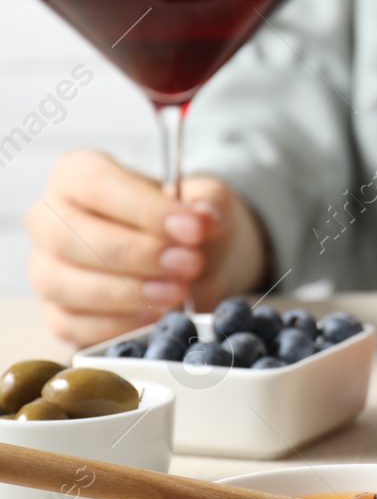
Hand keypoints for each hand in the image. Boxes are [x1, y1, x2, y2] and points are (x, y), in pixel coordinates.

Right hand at [26, 150, 266, 345]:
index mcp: (78, 173)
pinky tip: (153, 317)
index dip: (145, 210)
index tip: (193, 229)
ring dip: (124, 292)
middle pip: (69, 236)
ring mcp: (45, 267)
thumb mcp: (206, 198)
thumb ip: (208, 203)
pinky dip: (113, 324)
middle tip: (188, 264)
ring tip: (177, 293)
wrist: (187, 255)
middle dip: (134, 254)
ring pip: (63, 282)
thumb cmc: (184, 219)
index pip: (98, 185)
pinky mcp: (54, 311)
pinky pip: (70, 323)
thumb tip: (205, 218)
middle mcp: (49, 218)